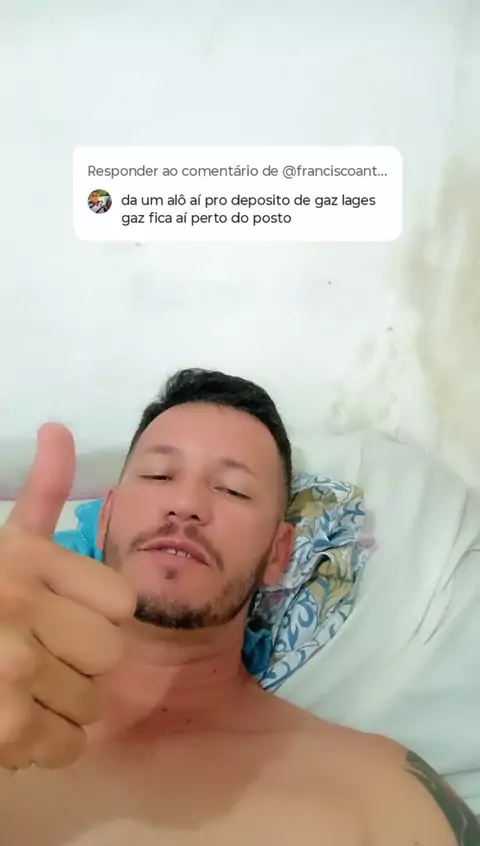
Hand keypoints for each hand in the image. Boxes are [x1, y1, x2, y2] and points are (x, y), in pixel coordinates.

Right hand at [0, 423, 135, 769]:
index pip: (121, 603)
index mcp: (29, 561)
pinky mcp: (4, 726)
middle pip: (111, 653)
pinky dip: (48, 743)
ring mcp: (11, 669)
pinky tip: (17, 720)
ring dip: (65, 704)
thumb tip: (58, 428)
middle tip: (45, 656)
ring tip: (27, 687)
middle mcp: (22, 609)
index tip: (67, 618)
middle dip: (83, 661)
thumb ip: (41, 492)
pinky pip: (66, 745)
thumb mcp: (4, 540)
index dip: (99, 616)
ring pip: (92, 703)